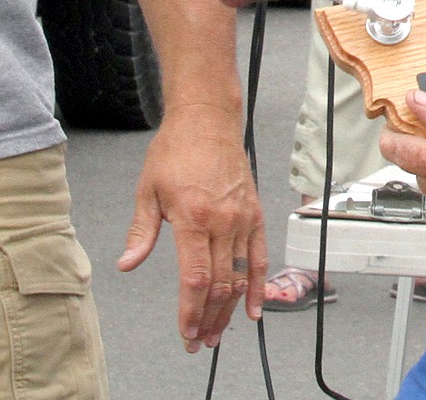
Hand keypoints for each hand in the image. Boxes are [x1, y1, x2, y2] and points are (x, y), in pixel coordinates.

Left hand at [119, 105, 266, 351]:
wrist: (208, 120)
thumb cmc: (175, 151)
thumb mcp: (148, 190)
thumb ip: (141, 232)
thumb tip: (127, 264)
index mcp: (194, 218)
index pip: (196, 278)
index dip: (191, 312)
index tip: (186, 334)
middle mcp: (223, 221)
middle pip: (221, 283)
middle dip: (210, 318)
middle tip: (200, 342)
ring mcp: (243, 217)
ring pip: (241, 273)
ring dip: (230, 308)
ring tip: (219, 333)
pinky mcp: (255, 211)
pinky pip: (260, 253)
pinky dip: (258, 283)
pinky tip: (253, 307)